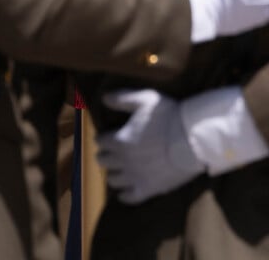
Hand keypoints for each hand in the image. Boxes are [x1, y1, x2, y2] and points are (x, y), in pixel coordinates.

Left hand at [97, 89, 202, 203]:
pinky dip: (125, 195)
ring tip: (122, 168)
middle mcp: (123, 160)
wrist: (196, 139)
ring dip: (115, 173)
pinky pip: (130, 198)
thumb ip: (121, 98)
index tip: (112, 135)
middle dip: (106, 155)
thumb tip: (103, 98)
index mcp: (119, 140)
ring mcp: (136, 176)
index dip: (105, 137)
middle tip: (115, 152)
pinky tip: (127, 190)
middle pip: (102, 160)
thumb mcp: (145, 99)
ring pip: (113, 179)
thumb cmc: (170, 117)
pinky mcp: (150, 189)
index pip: (100, 141)